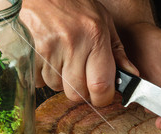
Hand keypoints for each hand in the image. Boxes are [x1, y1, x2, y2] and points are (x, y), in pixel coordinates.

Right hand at [20, 0, 137, 106]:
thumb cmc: (73, 3)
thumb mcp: (102, 21)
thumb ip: (117, 51)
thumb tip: (131, 75)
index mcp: (94, 37)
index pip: (100, 86)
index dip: (102, 98)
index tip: (101, 95)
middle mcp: (72, 44)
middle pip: (77, 93)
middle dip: (80, 91)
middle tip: (80, 74)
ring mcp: (48, 49)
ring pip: (57, 87)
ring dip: (60, 80)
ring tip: (61, 58)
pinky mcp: (28, 52)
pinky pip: (38, 80)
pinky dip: (42, 75)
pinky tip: (46, 57)